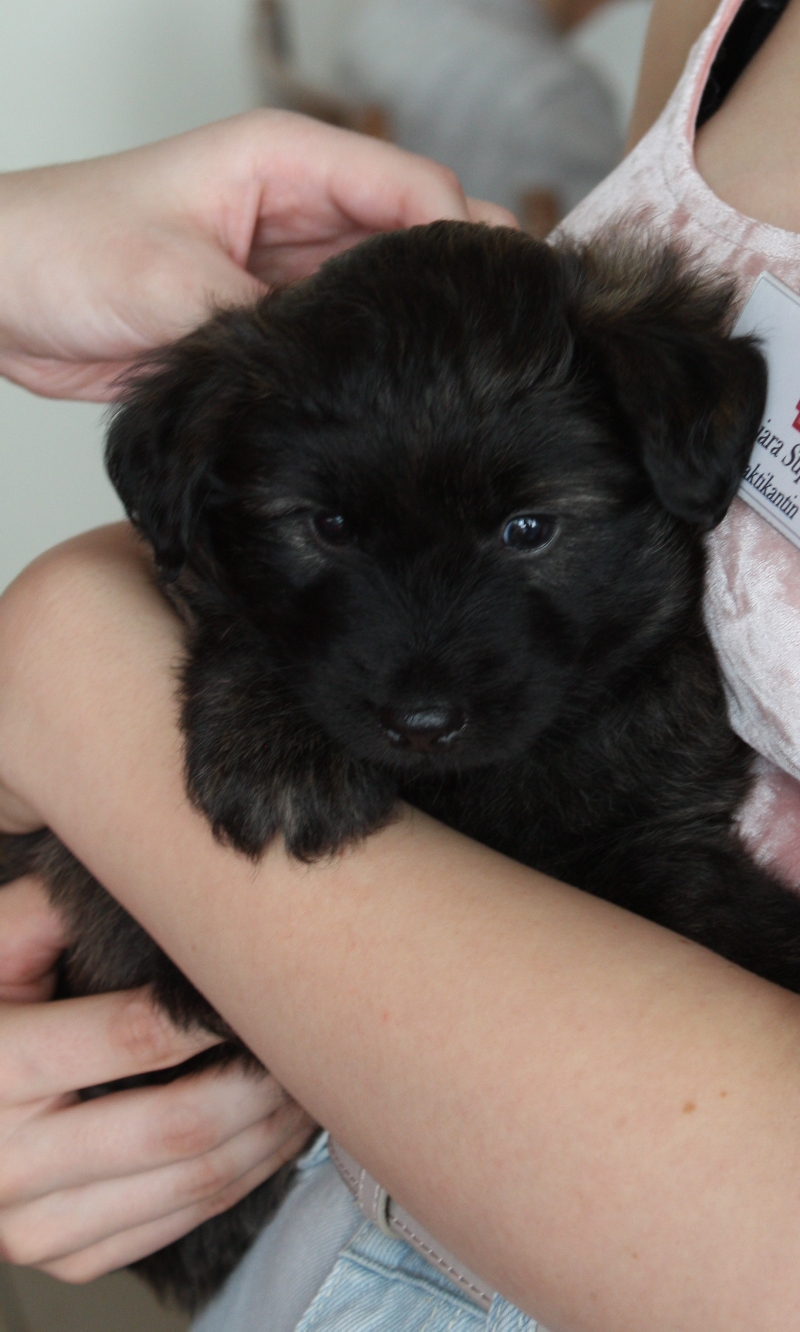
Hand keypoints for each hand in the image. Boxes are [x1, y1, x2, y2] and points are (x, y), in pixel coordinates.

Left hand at [0, 109, 512, 400]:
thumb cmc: (61, 247)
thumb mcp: (171, 281)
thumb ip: (267, 319)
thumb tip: (341, 366)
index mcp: (285, 162)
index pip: (414, 188)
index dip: (464, 243)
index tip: (493, 306)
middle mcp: (298, 209)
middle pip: (412, 242)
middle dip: (450, 292)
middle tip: (493, 356)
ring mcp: (285, 267)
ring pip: (379, 299)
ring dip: (406, 337)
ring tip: (453, 389)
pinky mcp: (265, 319)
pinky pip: (335, 342)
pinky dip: (361, 367)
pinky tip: (387, 404)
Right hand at [0, 876, 314, 1281]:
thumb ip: (47, 911)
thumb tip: (139, 865)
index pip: (135, 1038)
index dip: (214, 1014)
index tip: (268, 986)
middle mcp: (9, 1163)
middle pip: (181, 1123)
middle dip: (263, 1084)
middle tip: (311, 1042)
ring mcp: (38, 1226)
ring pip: (193, 1182)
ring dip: (269, 1135)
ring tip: (307, 1085)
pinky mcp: (67, 1258)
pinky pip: (178, 1224)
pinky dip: (243, 1178)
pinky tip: (272, 1135)